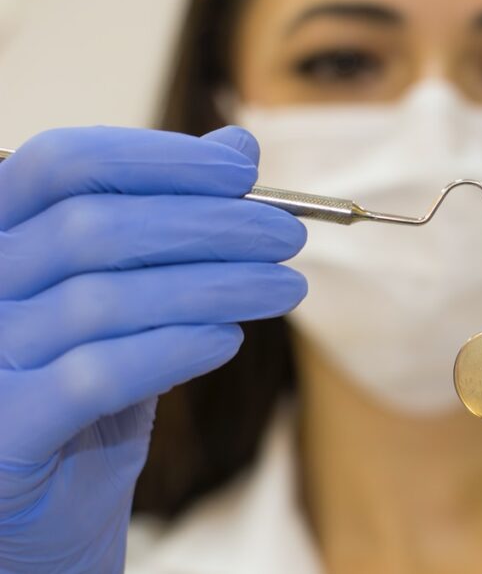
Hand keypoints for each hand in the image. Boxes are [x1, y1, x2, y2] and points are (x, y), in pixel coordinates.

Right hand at [0, 126, 306, 571]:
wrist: (52, 496)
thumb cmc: (93, 376)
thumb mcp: (133, 287)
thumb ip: (174, 216)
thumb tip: (239, 149)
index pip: (66, 164)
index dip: (161, 160)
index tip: (243, 175)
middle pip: (95, 228)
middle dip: (211, 226)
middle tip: (288, 239)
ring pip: (105, 300)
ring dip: (216, 287)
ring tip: (285, 288)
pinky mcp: (6, 429)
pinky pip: (96, 375)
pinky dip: (174, 349)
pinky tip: (229, 340)